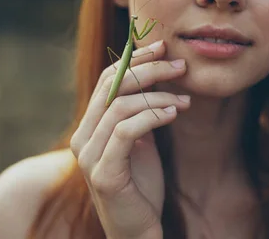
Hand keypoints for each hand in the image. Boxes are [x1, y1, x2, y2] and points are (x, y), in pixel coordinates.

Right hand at [70, 40, 188, 238]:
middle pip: (112, 86)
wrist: (137, 230)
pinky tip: (174, 114)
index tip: (162, 47)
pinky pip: (126, 131)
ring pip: (120, 105)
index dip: (134, 60)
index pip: (107, 79)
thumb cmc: (141, 185)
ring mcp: (89, 156)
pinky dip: (152, 116)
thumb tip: (155, 75)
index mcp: (89, 126)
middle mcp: (83, 138)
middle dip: (149, 69)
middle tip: (180, 66)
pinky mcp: (104, 173)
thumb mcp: (140, 141)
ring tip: (186, 98)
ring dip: (158, 96)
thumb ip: (138, 112)